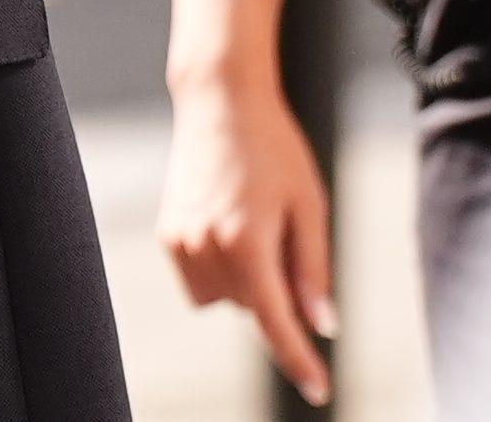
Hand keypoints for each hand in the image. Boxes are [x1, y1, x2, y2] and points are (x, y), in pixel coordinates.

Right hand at [157, 72, 335, 405]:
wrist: (219, 101)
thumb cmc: (274, 148)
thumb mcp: (309, 205)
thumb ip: (313, 269)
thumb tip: (322, 325)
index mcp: (246, 240)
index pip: (273, 321)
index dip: (298, 360)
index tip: (319, 389)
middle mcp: (205, 246)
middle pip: (253, 307)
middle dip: (276, 288)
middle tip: (285, 234)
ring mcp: (180, 241)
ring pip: (225, 300)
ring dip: (246, 283)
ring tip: (254, 224)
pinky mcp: (168, 234)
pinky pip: (201, 282)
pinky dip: (222, 271)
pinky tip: (230, 223)